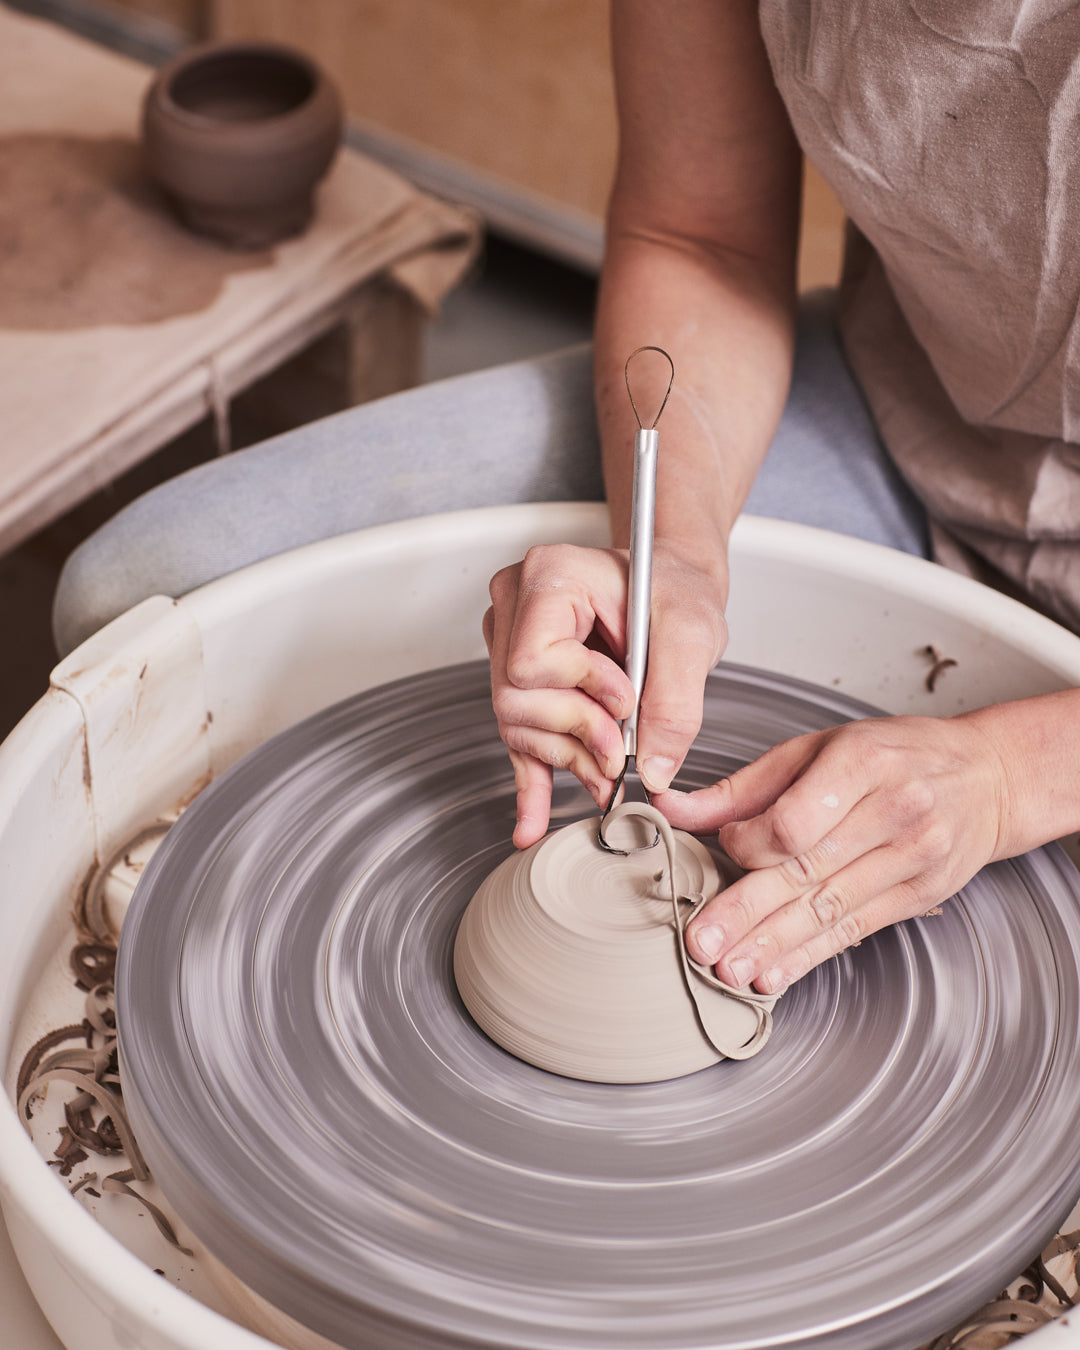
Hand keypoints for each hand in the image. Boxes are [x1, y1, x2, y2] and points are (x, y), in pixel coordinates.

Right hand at [484, 541, 727, 847]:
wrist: (672, 586)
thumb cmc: (675, 588)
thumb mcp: (692, 633)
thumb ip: (675, 699)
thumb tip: (653, 768)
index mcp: (548, 575)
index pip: (531, 662)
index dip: (582, 691)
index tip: (626, 694)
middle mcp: (516, 608)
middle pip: (516, 700)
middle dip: (577, 732)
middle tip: (624, 744)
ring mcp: (510, 647)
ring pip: (516, 726)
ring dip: (569, 756)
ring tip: (612, 765)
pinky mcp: (522, 684)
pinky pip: (516, 741)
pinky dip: (530, 785)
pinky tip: (533, 822)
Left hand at [658, 713, 1008, 992]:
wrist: (986, 776)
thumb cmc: (892, 754)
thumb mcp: (816, 749)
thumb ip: (742, 787)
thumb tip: (671, 807)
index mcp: (863, 762)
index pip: (796, 821)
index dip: (750, 844)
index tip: (724, 848)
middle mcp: (895, 811)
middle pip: (808, 871)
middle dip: (748, 913)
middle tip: (701, 942)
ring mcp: (914, 857)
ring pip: (829, 909)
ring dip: (774, 946)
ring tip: (728, 969)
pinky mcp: (921, 895)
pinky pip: (854, 930)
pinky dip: (809, 956)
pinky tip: (774, 975)